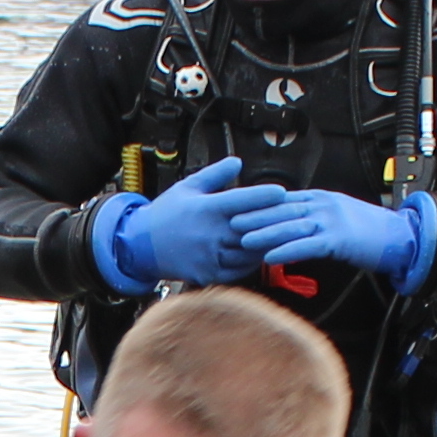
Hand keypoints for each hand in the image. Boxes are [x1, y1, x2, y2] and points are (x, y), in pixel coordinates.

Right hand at [96, 156, 274, 290]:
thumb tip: (238, 162)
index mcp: (206, 209)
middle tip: (295, 215)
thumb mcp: (188, 187)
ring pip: (249, 251)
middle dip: (275, 222)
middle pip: (252, 228)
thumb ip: (215, 175)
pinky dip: (252, 261)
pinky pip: (239, 270)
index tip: (282, 192)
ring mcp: (210, 256)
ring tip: (283, 235)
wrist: (141, 246)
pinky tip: (260, 253)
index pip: (242, 200)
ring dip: (266, 244)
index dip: (264, 196)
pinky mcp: (209, 274)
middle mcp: (210, 234)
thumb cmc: (166, 214)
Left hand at [238, 183, 436, 287]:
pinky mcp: (339, 239)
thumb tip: (292, 226)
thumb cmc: (369, 232)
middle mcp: (324, 205)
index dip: (260, 205)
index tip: (239, 207)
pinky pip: (308, 245)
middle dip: (256, 215)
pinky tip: (271, 257)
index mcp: (322, 198)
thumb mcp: (338, 217)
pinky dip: (287, 251)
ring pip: (292, 226)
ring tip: (243, 239)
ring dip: (266, 233)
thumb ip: (315, 219)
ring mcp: (332, 221)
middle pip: (283, 209)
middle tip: (231, 221)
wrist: (399, 238)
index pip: (285, 199)